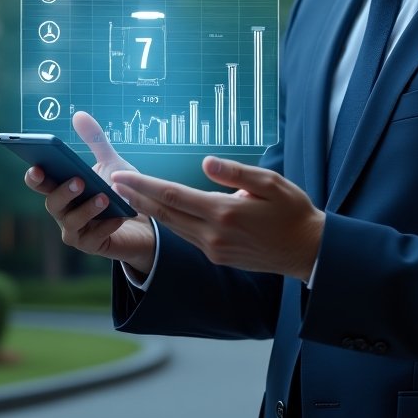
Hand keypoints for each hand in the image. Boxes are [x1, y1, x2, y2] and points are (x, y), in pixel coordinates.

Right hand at [24, 111, 156, 274]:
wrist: (143, 221)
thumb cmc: (121, 191)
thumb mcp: (111, 163)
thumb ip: (95, 141)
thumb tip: (79, 114)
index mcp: (62, 189)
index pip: (40, 183)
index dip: (35, 176)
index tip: (37, 166)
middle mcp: (63, 211)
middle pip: (52, 203)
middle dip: (63, 192)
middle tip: (78, 180)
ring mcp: (75, 230)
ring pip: (71, 222)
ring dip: (87, 209)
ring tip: (104, 197)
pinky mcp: (92, 245)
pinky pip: (94, 238)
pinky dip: (106, 226)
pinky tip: (118, 216)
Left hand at [111, 157, 323, 280]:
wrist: (306, 250)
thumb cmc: (292, 211)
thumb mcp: (270, 183)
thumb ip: (235, 173)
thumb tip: (205, 162)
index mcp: (223, 213)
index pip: (173, 195)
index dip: (144, 185)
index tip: (121, 175)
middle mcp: (213, 234)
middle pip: (164, 213)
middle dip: (136, 197)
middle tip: (111, 181)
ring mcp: (213, 248)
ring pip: (172, 226)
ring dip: (149, 210)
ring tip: (128, 193)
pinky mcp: (217, 255)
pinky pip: (186, 235)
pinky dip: (168, 221)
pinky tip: (160, 209)